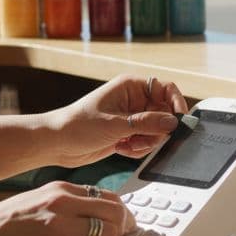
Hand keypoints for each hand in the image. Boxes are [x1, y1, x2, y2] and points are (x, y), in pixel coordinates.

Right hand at [0, 182, 134, 235]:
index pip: (109, 197)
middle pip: (116, 213)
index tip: (119, 229)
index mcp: (60, 189)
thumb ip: (63, 207)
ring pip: (108, 235)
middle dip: (117, 234)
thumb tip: (88, 220)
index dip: (119, 216)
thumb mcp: (35, 202)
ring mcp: (57, 225)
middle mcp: (62, 202)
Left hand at [46, 74, 188, 166]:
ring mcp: (132, 117)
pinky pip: (147, 141)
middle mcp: (134, 100)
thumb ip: (147, 123)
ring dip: (146, 142)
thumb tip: (173, 122)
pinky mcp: (128, 132)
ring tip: (127, 145)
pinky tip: (121, 148)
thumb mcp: (115, 124)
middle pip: (165, 113)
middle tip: (143, 139)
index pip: (166, 88)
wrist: (56, 144)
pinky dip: (138, 148)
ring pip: (157, 130)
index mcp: (131, 86)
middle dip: (157, 130)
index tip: (179, 121)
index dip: (176, 103)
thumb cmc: (77, 125)